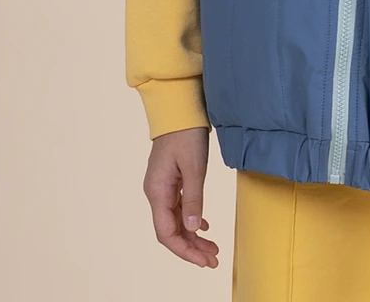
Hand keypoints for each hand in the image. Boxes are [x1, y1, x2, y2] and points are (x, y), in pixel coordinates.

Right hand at [142, 126, 219, 268]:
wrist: (180, 109)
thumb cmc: (186, 134)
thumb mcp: (194, 167)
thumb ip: (193, 198)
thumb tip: (193, 229)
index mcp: (157, 191)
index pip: (166, 233)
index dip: (184, 250)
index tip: (204, 260)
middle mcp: (156, 193)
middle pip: (171, 230)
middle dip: (191, 248)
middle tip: (213, 259)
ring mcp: (162, 187)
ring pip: (176, 221)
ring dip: (193, 236)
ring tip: (213, 248)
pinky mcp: (171, 180)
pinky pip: (179, 208)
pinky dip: (191, 219)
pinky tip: (204, 226)